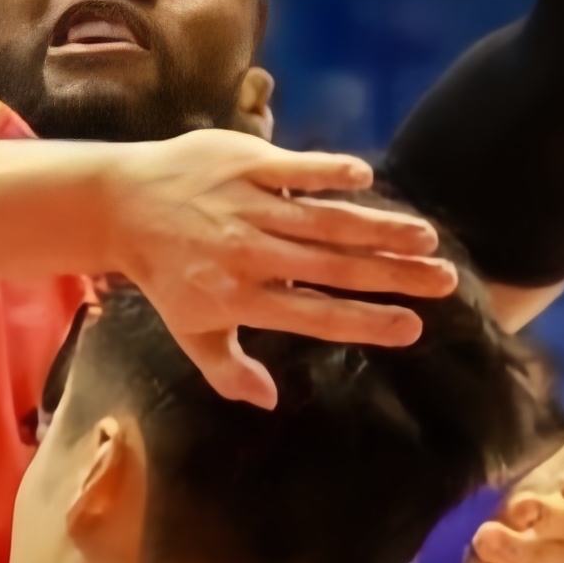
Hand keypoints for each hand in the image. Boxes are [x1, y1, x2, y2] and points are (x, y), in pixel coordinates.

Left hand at [97, 130, 449, 404]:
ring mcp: (248, 204)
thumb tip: (269, 401)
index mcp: (240, 298)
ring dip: (378, 227)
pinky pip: (294, 167)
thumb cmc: (163, 273)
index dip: (364, 322)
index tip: (412, 327)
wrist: (119, 202)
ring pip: (324, 219)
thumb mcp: (189, 330)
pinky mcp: (244, 161)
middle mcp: (249, 253)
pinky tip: (366, 177)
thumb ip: (229, 369)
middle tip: (444, 280)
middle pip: (333, 267)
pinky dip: (328, 171)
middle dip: (393, 275)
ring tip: (426, 237)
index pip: (315, 316)